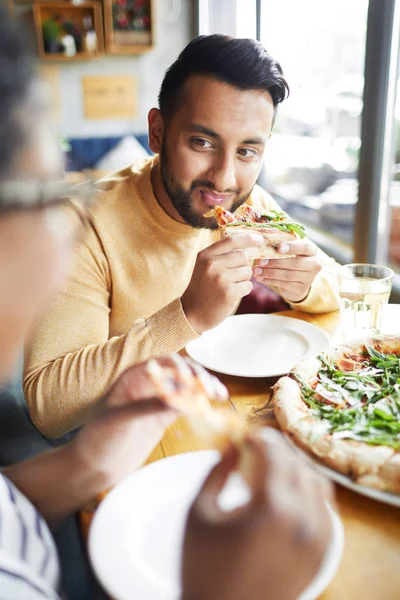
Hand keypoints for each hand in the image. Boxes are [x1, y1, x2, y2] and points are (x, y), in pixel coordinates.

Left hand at [72, 355, 227, 487]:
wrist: (93, 466)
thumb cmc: (98, 438)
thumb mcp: (120, 420)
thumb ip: (147, 407)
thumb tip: (178, 399)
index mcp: (134, 376)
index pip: (164, 363)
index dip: (182, 368)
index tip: (195, 380)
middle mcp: (148, 384)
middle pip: (180, 373)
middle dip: (198, 377)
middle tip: (212, 390)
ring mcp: (157, 401)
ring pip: (186, 389)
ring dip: (203, 389)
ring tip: (220, 395)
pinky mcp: (163, 417)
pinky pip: (185, 406)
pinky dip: (199, 405)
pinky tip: (212, 407)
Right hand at [182, 234, 262, 332]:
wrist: (190, 313)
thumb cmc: (201, 289)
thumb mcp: (203, 267)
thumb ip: (219, 256)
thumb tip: (245, 248)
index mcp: (205, 255)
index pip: (232, 241)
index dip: (248, 238)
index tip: (259, 240)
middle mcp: (212, 264)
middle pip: (243, 257)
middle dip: (242, 266)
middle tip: (231, 278)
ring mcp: (220, 278)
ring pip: (247, 271)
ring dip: (243, 279)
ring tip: (229, 286)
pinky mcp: (229, 292)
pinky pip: (248, 286)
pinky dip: (243, 290)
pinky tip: (231, 295)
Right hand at [182, 427, 332, 599]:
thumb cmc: (202, 564)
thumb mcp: (199, 511)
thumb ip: (216, 470)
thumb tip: (232, 442)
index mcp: (271, 508)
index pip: (275, 454)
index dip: (260, 438)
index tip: (246, 435)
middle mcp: (303, 520)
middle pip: (297, 465)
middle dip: (276, 451)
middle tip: (256, 449)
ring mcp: (316, 539)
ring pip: (318, 484)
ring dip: (296, 469)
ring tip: (272, 470)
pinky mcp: (320, 555)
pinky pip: (325, 511)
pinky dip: (311, 494)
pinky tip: (289, 494)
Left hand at [253, 240, 321, 302]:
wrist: (299, 279)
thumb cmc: (291, 259)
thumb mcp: (289, 250)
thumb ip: (280, 246)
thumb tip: (261, 242)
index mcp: (312, 251)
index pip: (305, 247)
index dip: (292, 247)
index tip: (279, 248)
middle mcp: (314, 265)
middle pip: (295, 263)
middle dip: (276, 262)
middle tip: (261, 261)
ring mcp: (308, 279)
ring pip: (288, 276)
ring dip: (270, 273)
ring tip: (256, 271)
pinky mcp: (300, 289)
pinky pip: (283, 285)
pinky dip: (269, 281)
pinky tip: (260, 278)